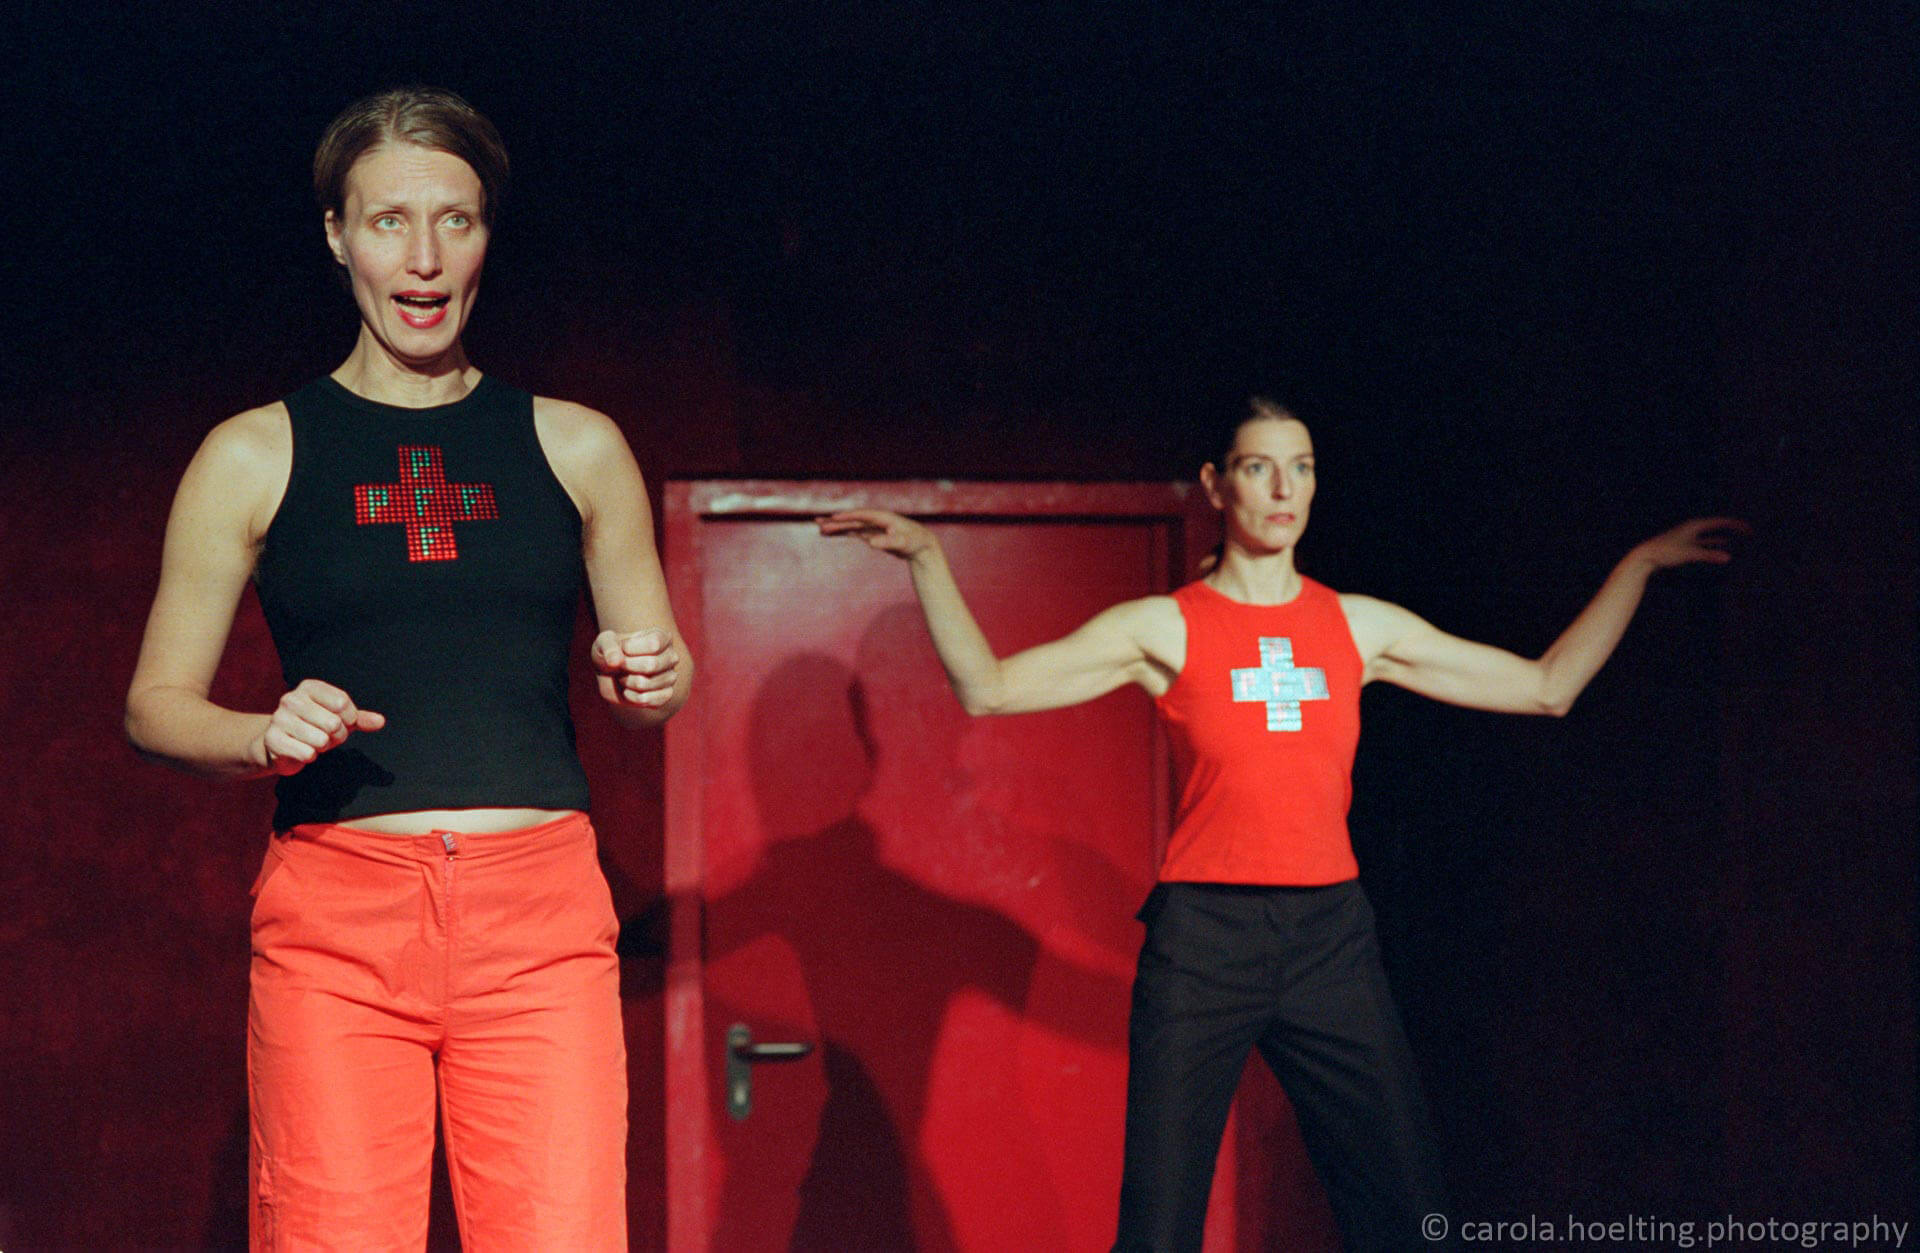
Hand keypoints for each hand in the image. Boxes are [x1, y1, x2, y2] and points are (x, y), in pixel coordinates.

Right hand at [254, 679, 384, 774]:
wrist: (278, 743)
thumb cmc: (313, 727)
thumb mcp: (339, 718)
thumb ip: (360, 718)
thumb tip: (380, 721)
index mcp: (309, 687)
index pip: (343, 703)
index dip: (348, 719)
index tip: (340, 722)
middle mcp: (292, 699)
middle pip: (333, 723)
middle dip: (336, 736)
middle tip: (325, 736)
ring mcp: (279, 718)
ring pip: (321, 739)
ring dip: (322, 747)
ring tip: (312, 742)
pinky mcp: (273, 739)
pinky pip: (307, 753)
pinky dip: (309, 756)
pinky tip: (301, 750)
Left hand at [592, 628, 678, 707]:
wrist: (612, 673)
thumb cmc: (611, 653)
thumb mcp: (604, 642)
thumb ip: (608, 647)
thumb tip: (615, 661)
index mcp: (662, 637)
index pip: (653, 644)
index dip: (630, 649)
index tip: (622, 648)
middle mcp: (671, 656)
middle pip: (651, 664)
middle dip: (627, 666)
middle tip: (620, 665)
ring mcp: (671, 677)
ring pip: (646, 683)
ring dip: (627, 682)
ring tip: (624, 677)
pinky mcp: (666, 695)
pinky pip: (649, 699)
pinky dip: (632, 697)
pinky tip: (628, 691)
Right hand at [816, 509, 936, 559]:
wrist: (920, 544)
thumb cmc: (914, 542)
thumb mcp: (903, 543)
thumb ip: (888, 542)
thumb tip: (871, 543)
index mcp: (883, 517)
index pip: (862, 515)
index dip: (848, 516)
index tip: (834, 518)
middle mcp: (875, 520)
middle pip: (852, 520)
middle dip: (835, 521)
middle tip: (817, 522)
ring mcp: (872, 527)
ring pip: (850, 526)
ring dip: (835, 527)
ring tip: (819, 528)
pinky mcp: (870, 534)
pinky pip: (853, 532)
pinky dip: (841, 533)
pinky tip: (829, 534)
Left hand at [1631, 517, 1750, 569]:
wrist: (1646, 556)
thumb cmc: (1665, 552)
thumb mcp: (1689, 553)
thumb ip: (1709, 555)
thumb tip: (1728, 557)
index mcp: (1694, 525)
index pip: (1721, 522)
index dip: (1736, 525)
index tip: (1749, 528)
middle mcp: (1692, 527)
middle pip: (1717, 526)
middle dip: (1733, 528)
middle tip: (1749, 531)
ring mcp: (1689, 535)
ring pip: (1711, 534)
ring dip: (1725, 535)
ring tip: (1739, 536)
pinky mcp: (1685, 544)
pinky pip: (1705, 542)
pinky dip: (1715, 543)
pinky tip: (1722, 544)